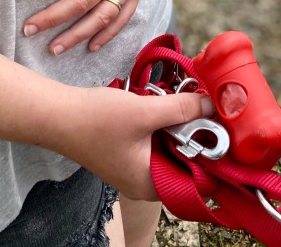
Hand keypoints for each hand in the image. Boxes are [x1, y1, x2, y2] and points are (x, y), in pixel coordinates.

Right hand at [57, 87, 213, 199]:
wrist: (57, 114)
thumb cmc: (96, 120)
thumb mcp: (145, 111)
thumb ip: (182, 109)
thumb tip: (211, 104)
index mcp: (152, 184)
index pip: (198, 176)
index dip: (212, 149)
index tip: (223, 124)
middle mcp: (146, 181)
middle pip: (185, 157)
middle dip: (194, 129)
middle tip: (202, 101)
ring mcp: (136, 166)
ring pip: (170, 144)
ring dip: (176, 121)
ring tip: (179, 96)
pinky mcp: (128, 150)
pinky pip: (155, 137)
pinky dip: (161, 120)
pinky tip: (160, 100)